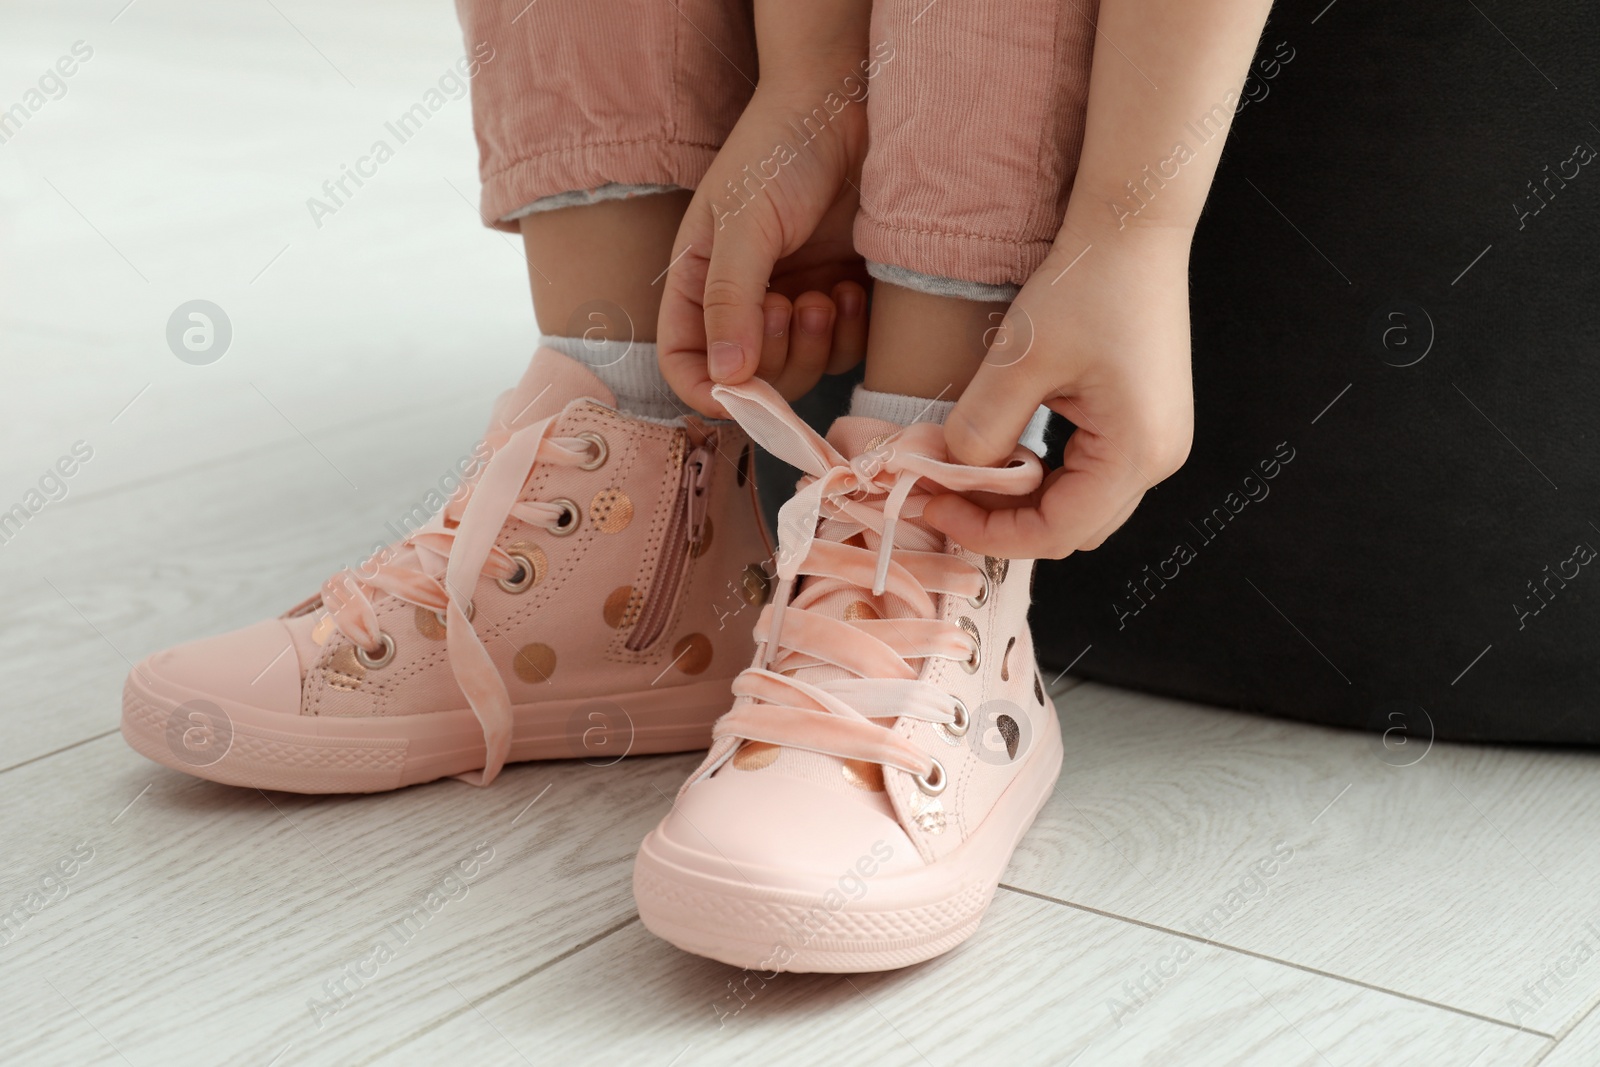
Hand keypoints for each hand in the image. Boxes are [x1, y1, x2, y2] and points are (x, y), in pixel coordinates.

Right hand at [658, 76, 869, 417]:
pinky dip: (851, 333)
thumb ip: (732, 300)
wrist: (850, 108)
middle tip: (795, 304)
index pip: (685, 363)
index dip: (706, 391)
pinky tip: (852, 287)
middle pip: (749, 380)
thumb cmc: (782, 150)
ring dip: (816, 345)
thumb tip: (726, 378)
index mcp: (701, 284)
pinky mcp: (841, 301)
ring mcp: (795, 305)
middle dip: (775, 358)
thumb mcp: (745, 221)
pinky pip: (845, 353)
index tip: (740, 393)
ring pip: (801, 372)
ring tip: (825, 293)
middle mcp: (744, 304)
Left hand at [925, 228, 1195, 558]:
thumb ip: (983, 426)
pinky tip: (1006, 450)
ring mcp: (1156, 440)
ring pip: (1080, 505)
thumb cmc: (1087, 282)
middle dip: (1004, 522)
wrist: (1132, 226)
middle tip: (944, 495)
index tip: (935, 508)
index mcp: (1137, 453)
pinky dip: (1044, 474)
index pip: (1056, 532)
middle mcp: (1158, 458)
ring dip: (1023, 501)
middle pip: (1072, 529)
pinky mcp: (1145, 421)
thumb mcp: (1021, 358)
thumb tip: (951, 472)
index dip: (989, 533)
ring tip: (967, 473)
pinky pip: (1089, 473)